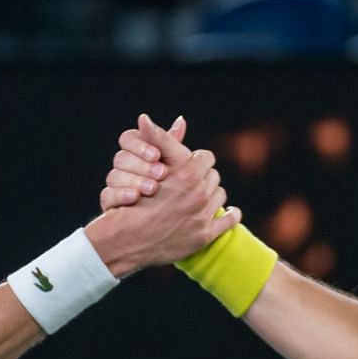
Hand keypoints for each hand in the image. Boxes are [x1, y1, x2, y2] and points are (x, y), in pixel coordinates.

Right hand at [84, 116, 238, 273]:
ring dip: (212, 196)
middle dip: (204, 179)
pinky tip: (229, 214)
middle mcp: (199, 194)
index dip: (196, 161)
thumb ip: (164, 140)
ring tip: (201, 199)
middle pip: (213, 176)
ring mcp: (203, 216)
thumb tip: (179, 118)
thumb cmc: (134, 201)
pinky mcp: (205, 235)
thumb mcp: (148, 167)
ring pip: (220, 196)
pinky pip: (230, 220)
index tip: (189, 166)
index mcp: (187, 174)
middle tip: (194, 184)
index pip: (206, 157)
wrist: (126, 239)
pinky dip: (231, 215)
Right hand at [100, 113, 187, 208]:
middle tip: (162, 174)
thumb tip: (181, 120)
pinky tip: (137, 197)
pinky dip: (122, 195)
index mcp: (136, 151)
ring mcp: (115, 184)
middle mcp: (124, 166)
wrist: (163, 221)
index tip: (156, 154)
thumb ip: (173, 144)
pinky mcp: (110, 203)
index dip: (140, 145)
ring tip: (153, 188)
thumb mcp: (176, 165)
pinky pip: (108, 196)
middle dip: (142, 165)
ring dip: (135, 180)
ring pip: (114, 176)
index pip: (128, 138)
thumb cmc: (173, 188)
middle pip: (121, 157)